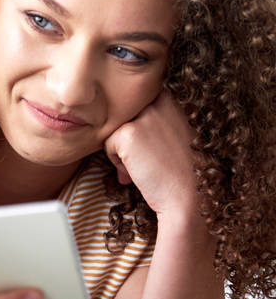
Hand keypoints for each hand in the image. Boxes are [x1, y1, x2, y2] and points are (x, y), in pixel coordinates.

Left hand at [103, 91, 198, 217]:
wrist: (190, 199)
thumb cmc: (184, 173)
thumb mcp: (176, 136)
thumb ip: (153, 123)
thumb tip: (125, 125)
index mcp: (172, 99)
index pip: (137, 106)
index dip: (140, 129)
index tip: (153, 148)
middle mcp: (159, 102)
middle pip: (124, 117)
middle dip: (130, 139)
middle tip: (151, 160)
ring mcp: (144, 116)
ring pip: (114, 130)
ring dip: (123, 151)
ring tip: (146, 167)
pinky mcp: (129, 133)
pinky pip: (107, 144)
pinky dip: (117, 162)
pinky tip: (140, 172)